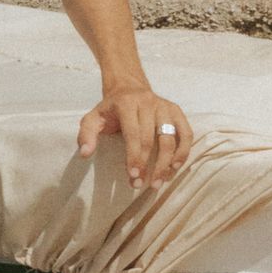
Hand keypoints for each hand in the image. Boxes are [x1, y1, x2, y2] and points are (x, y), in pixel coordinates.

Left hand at [75, 86, 191, 190]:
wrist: (127, 88)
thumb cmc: (110, 109)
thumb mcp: (92, 118)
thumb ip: (86, 135)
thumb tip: (85, 154)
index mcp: (126, 103)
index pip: (134, 134)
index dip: (134, 157)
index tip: (133, 176)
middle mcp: (148, 102)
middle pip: (153, 138)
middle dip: (149, 165)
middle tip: (142, 184)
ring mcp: (164, 106)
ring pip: (171, 138)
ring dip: (167, 163)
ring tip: (159, 181)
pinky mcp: (176, 111)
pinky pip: (186, 133)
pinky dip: (183, 151)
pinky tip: (174, 167)